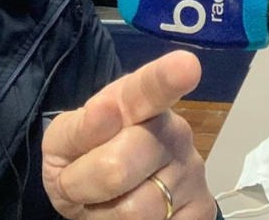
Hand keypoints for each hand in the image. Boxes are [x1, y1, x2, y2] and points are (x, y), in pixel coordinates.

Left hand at [42, 51, 216, 218]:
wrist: (102, 193)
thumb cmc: (82, 155)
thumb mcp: (64, 140)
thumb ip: (80, 128)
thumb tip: (106, 110)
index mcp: (134, 101)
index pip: (150, 87)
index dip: (168, 77)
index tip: (186, 65)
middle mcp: (173, 129)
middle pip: (117, 167)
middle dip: (83, 185)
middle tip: (78, 183)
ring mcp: (192, 170)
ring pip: (136, 211)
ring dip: (104, 215)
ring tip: (106, 199)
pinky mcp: (204, 209)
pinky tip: (129, 212)